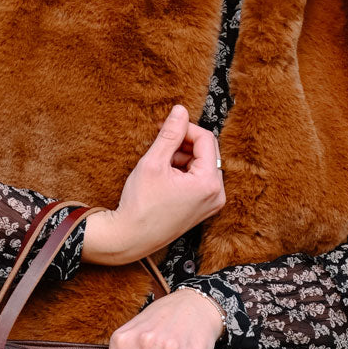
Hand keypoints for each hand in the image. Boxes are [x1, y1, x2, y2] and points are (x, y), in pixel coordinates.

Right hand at [82, 104, 224, 264]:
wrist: (131, 238)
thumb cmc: (140, 204)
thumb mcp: (154, 162)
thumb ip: (170, 134)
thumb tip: (181, 110)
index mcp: (209, 183)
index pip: (206, 140)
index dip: (184, 128)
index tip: (164, 128)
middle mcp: (217, 195)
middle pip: (207, 152)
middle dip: (184, 145)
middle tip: (160, 145)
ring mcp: (211, 204)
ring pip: (202, 165)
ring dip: (182, 158)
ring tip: (160, 167)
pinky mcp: (203, 209)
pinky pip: (199, 180)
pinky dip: (184, 173)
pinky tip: (165, 179)